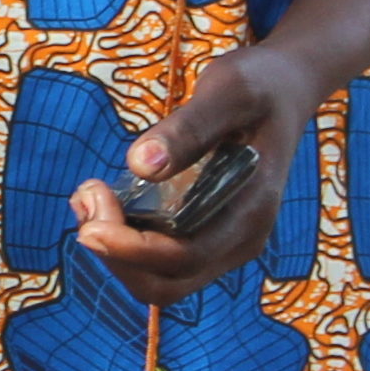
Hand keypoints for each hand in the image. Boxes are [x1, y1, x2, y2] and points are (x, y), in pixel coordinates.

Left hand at [65, 46, 314, 307]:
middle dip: (115, 254)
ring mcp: (224, 243)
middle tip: (84, 199)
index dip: (130, 247)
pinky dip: (124, 240)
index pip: (185, 257)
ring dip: (114, 251)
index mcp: (251, 211)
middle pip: (166, 284)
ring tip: (87, 196)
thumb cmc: (259, 86)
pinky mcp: (205, 234)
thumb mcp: (228, 91)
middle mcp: (240, 240)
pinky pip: (159, 258)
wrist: (284, 90)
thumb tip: (141, 164)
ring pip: (158, 278)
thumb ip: (188, 128)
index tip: (91, 208)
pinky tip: (103, 198)